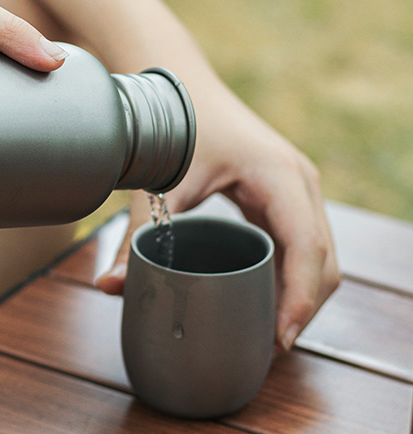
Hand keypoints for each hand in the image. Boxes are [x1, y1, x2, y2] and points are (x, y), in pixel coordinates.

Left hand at [96, 78, 339, 352]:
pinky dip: (295, 274)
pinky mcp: (287, 193)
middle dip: (304, 306)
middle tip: (270, 346)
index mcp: (279, 176)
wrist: (184, 86)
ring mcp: (299, 187)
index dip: (300, 299)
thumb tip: (109, 287)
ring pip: (321, 254)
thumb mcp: (161, 183)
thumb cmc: (176, 126)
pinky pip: (304, 243)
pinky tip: (270, 300)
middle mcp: (300, 182)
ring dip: (304, 294)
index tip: (280, 339)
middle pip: (324, 259)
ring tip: (271, 333)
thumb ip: (136, 237)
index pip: (307, 249)